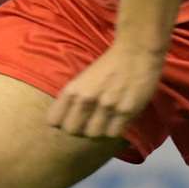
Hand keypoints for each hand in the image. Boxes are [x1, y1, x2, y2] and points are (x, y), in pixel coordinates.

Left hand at [43, 42, 166, 139]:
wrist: (135, 52)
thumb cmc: (107, 66)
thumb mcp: (82, 79)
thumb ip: (73, 99)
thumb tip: (66, 121)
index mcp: (72, 89)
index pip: (53, 121)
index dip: (62, 123)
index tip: (71, 120)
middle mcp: (86, 98)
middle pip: (72, 131)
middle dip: (79, 130)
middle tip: (89, 123)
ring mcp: (106, 106)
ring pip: (93, 135)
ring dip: (98, 131)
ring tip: (105, 122)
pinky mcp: (126, 111)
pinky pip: (113, 133)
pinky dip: (114, 130)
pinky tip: (118, 121)